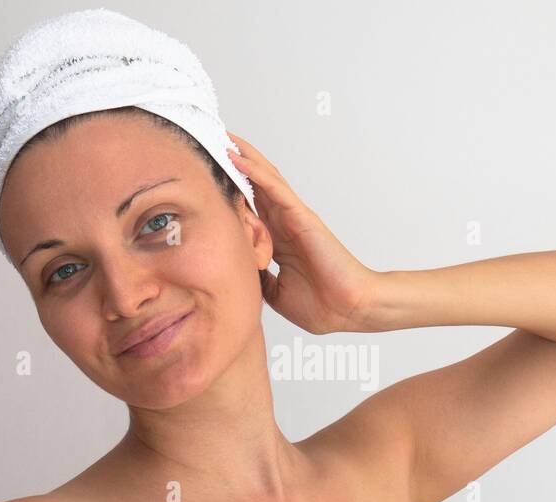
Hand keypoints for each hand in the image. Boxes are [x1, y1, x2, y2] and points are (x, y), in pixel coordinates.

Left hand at [225, 131, 376, 333]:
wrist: (348, 310)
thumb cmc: (321, 306)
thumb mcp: (276, 294)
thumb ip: (258, 278)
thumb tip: (237, 273)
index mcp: (278, 242)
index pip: (249, 210)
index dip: (229, 193)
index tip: (206, 180)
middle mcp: (285, 225)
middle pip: (255, 186)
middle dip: (235, 165)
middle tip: (211, 143)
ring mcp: (294, 218)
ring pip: (264, 179)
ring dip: (243, 157)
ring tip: (222, 137)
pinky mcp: (301, 217)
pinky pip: (275, 189)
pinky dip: (255, 171)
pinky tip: (237, 157)